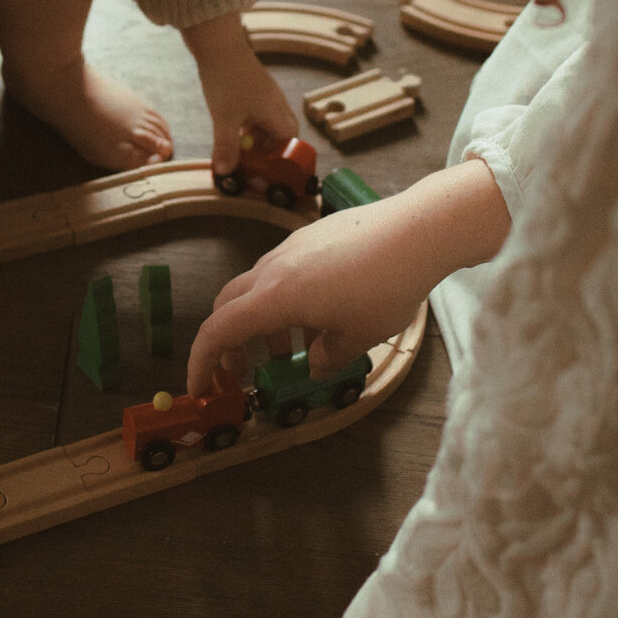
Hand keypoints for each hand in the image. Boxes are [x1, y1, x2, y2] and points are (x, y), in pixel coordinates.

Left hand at [181, 11, 297, 174]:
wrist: (217, 42)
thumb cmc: (226, 78)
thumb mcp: (224, 119)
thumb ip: (226, 147)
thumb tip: (225, 172)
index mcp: (276, 112)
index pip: (290, 142)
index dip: (281, 158)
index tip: (265, 170)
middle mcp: (275, 103)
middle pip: (280, 134)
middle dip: (267, 150)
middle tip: (249, 161)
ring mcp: (264, 94)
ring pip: (266, 123)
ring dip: (254, 138)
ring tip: (236, 147)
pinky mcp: (251, 87)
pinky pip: (255, 112)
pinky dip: (246, 124)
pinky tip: (230, 126)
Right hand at [185, 160, 511, 395]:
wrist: (417, 230)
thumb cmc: (385, 288)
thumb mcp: (357, 337)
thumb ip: (326, 357)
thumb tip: (314, 363)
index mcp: (275, 297)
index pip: (219, 331)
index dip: (202, 361)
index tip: (200, 387)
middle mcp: (274, 268)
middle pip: (230, 304)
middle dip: (229, 341)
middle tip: (242, 371)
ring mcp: (292, 247)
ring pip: (261, 288)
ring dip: (266, 323)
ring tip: (299, 349)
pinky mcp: (313, 236)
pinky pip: (286, 273)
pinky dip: (288, 301)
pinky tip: (325, 315)